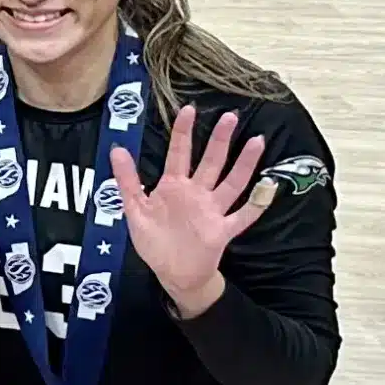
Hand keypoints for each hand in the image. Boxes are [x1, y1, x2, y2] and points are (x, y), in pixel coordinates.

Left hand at [109, 104, 268, 317]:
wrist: (173, 273)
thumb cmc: (155, 240)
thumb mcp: (134, 209)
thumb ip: (127, 180)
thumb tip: (116, 149)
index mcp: (173, 187)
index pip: (179, 154)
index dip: (184, 133)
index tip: (189, 110)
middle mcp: (196, 194)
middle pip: (211, 162)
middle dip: (220, 140)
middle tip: (230, 116)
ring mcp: (212, 211)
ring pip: (232, 183)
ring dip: (244, 163)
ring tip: (257, 141)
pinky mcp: (223, 230)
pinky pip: (243, 215)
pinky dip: (257, 204)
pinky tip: (269, 189)